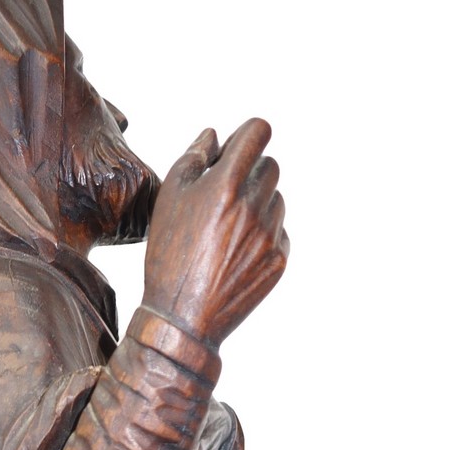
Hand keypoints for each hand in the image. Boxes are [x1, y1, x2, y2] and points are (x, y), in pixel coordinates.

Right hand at [142, 119, 287, 348]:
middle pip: (270, 166)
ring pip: (276, 199)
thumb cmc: (168, 254)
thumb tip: (215, 136)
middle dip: (251, 171)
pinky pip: (280, 231)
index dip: (249, 133)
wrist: (182, 318)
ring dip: (257, 203)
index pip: (259, 132)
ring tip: (227, 228)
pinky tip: (236, 251)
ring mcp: (270, 234)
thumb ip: (193, 158)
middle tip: (225, 193)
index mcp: (226, 184)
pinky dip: (263, 234)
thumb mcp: (168, 198)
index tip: (240, 145)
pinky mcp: (279, 259)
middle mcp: (254, 206)